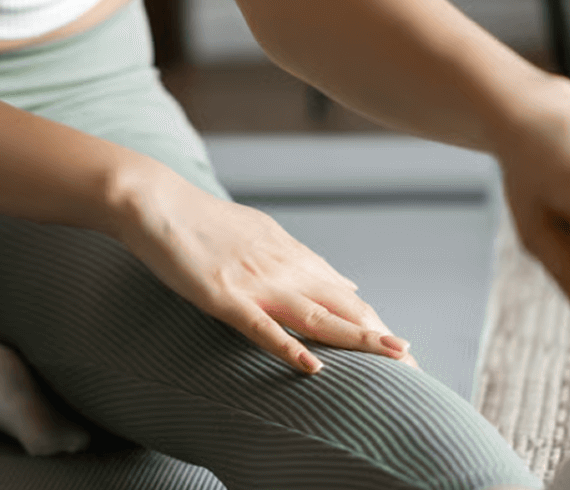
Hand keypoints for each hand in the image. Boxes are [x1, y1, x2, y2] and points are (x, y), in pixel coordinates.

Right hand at [108, 170, 416, 374]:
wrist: (156, 202)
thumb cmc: (203, 221)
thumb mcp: (265, 234)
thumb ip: (307, 262)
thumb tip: (347, 282)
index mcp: (291, 255)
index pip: (345, 295)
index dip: (375, 322)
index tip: (402, 351)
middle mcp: (283, 268)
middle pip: (343, 307)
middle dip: (379, 338)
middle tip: (414, 368)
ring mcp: (255, 283)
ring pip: (316, 317)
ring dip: (358, 340)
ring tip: (393, 361)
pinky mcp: (224, 296)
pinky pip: (261, 327)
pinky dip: (288, 347)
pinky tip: (312, 366)